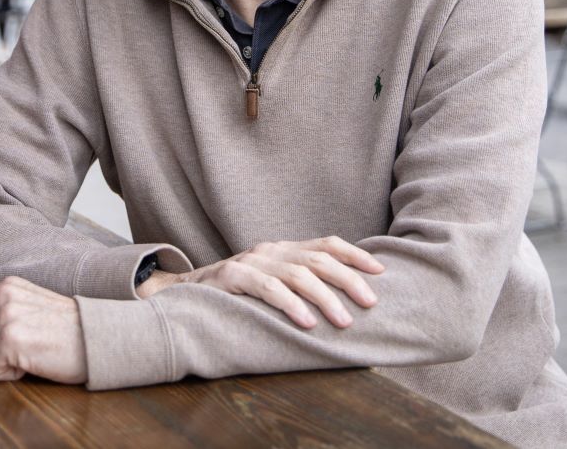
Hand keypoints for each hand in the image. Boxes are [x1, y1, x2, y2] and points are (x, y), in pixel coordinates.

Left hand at [0, 276, 87, 383]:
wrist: (97, 336)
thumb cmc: (68, 328)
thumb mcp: (31, 309)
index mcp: (8, 285)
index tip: (18, 338)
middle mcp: (4, 296)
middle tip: (30, 343)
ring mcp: (6, 316)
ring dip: (6, 363)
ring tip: (35, 349)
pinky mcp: (10, 339)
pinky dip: (11, 375)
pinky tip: (35, 359)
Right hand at [138, 236, 383, 329]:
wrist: (185, 294)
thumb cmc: (237, 295)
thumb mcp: (272, 282)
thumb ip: (299, 282)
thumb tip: (345, 300)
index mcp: (284, 248)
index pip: (327, 244)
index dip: (355, 254)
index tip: (381, 271)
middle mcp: (272, 250)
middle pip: (318, 258)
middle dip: (348, 279)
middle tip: (371, 303)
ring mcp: (253, 261)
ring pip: (298, 274)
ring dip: (325, 297)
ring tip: (344, 321)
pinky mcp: (233, 277)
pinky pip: (267, 289)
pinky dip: (290, 305)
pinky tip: (306, 322)